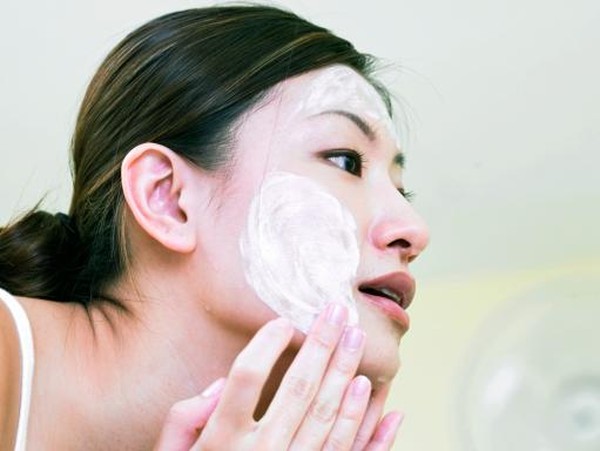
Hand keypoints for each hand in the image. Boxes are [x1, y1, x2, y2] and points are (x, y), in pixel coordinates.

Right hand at [155, 304, 402, 449]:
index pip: (246, 376)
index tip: (283, 321)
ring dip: (345, 373)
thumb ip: (184, 420)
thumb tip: (219, 385)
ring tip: (357, 339)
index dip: (266, 343)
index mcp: (222, 440)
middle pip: (298, 388)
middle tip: (337, 310)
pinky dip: (367, 425)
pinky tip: (372, 393)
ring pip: (328, 416)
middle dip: (321, 344)